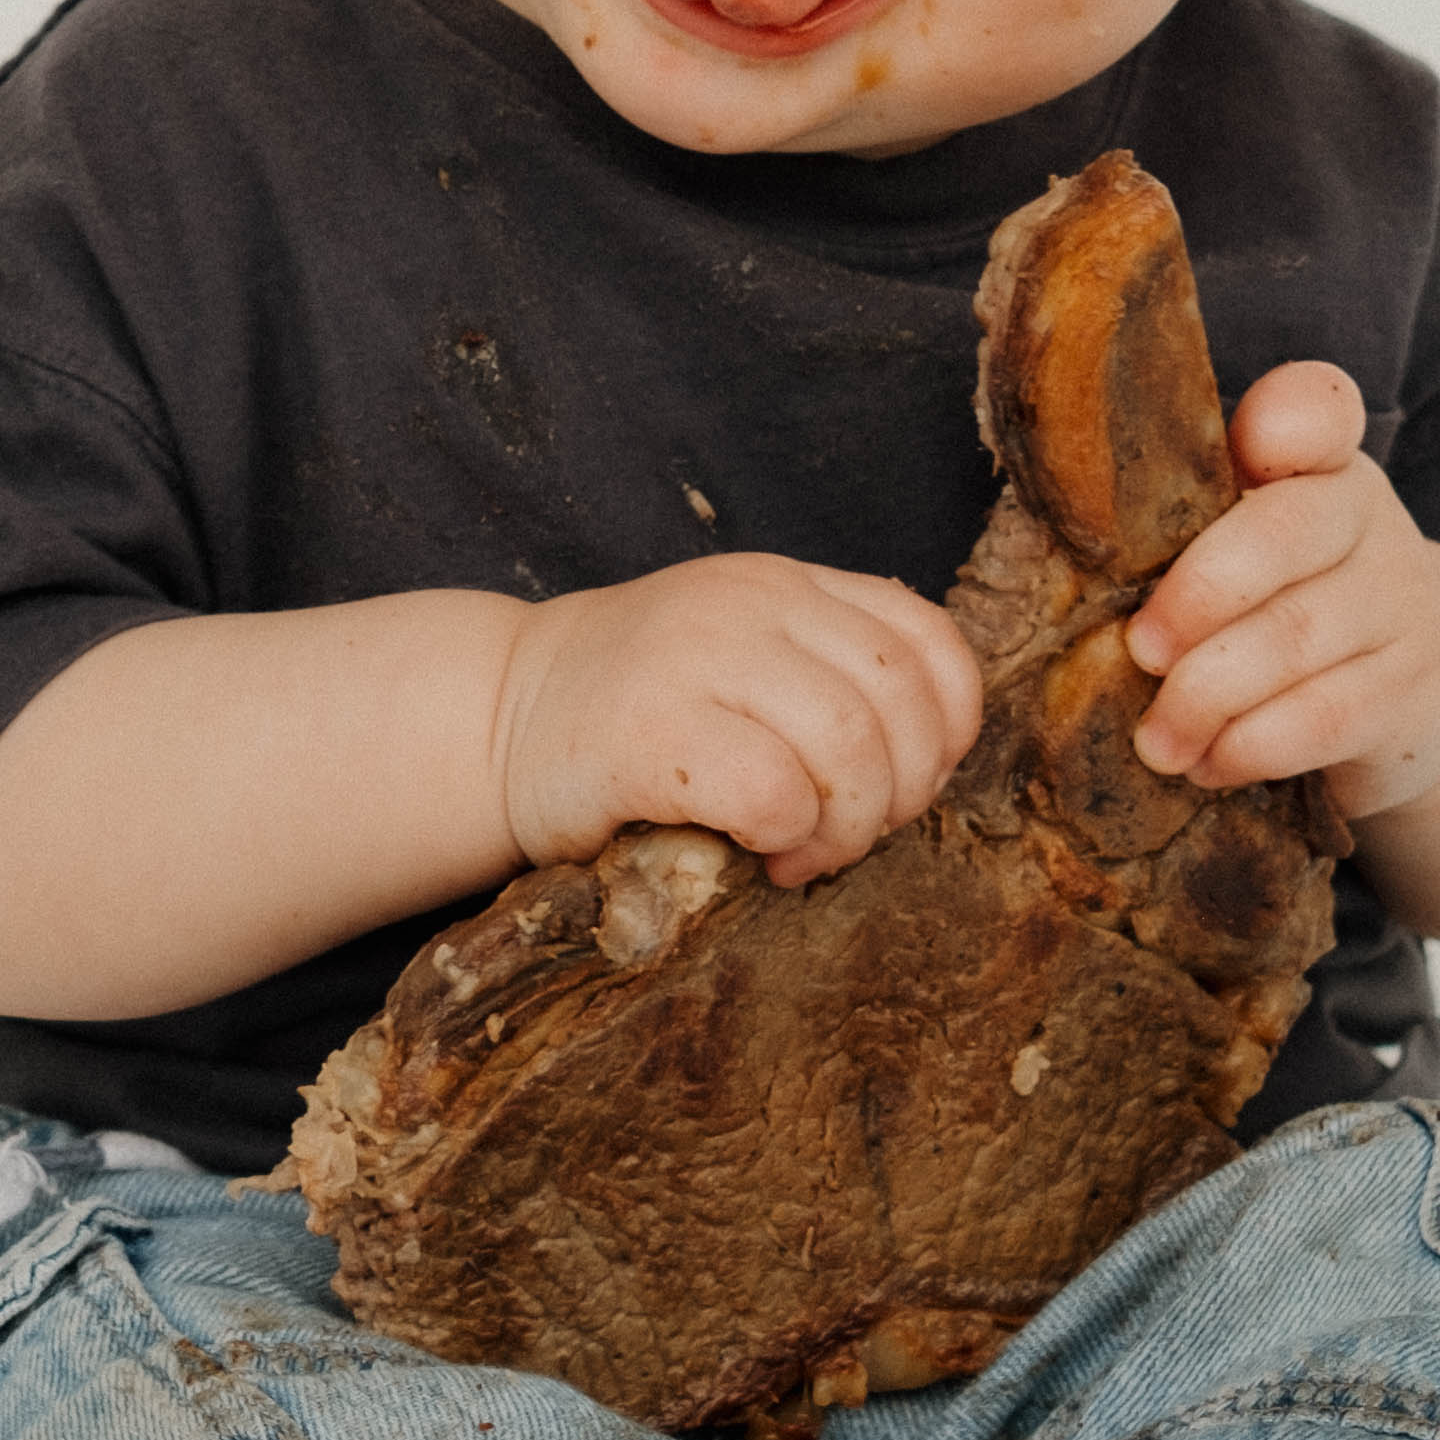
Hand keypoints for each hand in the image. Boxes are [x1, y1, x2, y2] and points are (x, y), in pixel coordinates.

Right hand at [493, 556, 983, 889]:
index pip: (930, 641)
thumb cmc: (635, 718)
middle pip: (901, 701)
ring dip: (847, 826)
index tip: (906, 787)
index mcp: (786, 585)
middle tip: (848, 837)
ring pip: (850, 746)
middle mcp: (750, 602)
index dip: (947, 731)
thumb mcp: (743, 663)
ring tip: (802, 854)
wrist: (493, 721)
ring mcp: (696, 656)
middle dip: (900, 794)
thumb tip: (929, 765)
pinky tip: (755, 849)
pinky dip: (786, 836)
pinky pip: (773, 792)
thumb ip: (827, 678)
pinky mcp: (647, 728)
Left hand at [1121, 364, 1439, 823]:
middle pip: (1281, 536)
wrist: (1400, 693)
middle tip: (1137, 651)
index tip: (1252, 445)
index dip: (1287, 419)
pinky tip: (1208, 762)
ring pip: (1294, 640)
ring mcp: (1401, 607)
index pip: (1317, 411)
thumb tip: (1047, 570)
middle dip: (1195, 597)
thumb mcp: (1240, 548)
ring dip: (1205, 696)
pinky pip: (1324, 718)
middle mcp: (1370, 520)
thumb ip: (1174, 530)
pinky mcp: (1410, 696)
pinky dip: (1251, 747)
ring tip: (1154, 740)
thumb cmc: (1279, 604)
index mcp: (1316, 464)